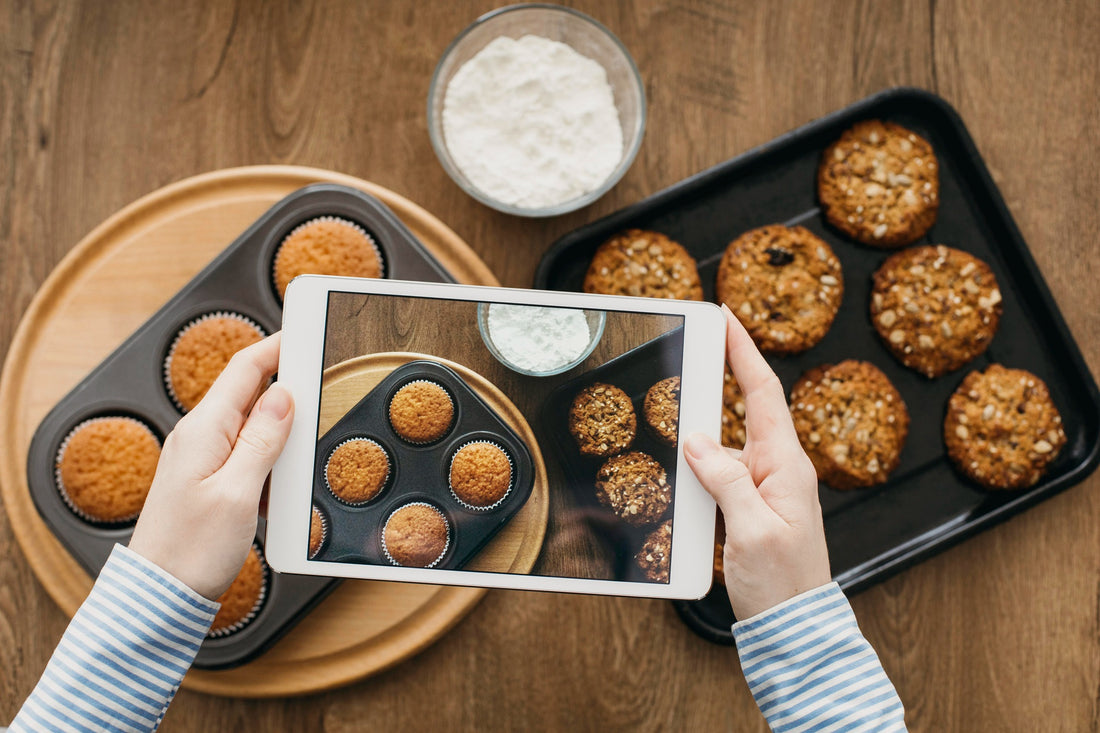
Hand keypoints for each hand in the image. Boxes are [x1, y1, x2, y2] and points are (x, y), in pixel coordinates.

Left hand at [129, 334, 293, 599]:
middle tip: (324, 387)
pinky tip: (285, 484)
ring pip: (255, 427)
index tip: (308, 330)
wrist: (161, 598)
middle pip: (253, 393)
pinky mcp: (211, 482)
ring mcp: (204, 459)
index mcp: (204, 429)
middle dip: (290, 389)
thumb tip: (284, 396)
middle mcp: (201, 437)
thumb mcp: (238, 492)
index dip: (279, 345)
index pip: (246, 368)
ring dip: (284, 434)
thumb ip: (262, 440)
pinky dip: (273, 463)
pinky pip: (249, 455)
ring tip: (307, 448)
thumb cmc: (190, 550)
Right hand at [684, 305, 830, 619]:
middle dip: (721, 375)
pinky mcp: (752, 507)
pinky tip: (683, 468)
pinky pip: (723, 472)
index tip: (726, 317)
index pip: (763, 393)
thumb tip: (698, 441)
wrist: (794, 628)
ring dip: (703, 429)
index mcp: (787, 466)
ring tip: (675, 414)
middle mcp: (779, 470)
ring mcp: (767, 488)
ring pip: (727, 444)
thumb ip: (726, 481)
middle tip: (693, 345)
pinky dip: (701, 464)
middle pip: (745, 409)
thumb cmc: (783, 584)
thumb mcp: (752, 530)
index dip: (744, 351)